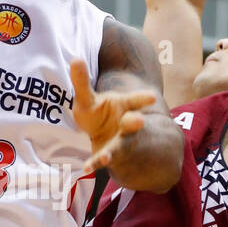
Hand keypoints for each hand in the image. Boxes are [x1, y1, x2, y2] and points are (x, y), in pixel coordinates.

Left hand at [71, 59, 155, 174]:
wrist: (109, 140)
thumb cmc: (99, 114)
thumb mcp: (89, 98)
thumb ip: (82, 81)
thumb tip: (75, 58)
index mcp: (126, 106)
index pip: (136, 100)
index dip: (143, 98)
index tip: (152, 97)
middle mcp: (127, 125)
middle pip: (133, 123)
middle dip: (135, 122)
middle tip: (138, 120)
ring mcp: (120, 142)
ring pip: (121, 147)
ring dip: (114, 151)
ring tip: (107, 157)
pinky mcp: (110, 155)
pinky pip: (103, 160)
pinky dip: (95, 163)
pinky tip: (87, 168)